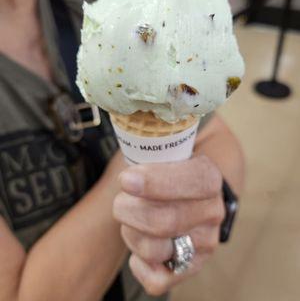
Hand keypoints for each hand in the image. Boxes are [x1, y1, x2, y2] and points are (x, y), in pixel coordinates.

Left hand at [113, 155, 224, 295]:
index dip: (154, 183)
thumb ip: (150, 147)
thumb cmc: (167, 167)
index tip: (126, 179)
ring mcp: (203, 242)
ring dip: (130, 233)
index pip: (191, 181)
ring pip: (154, 250)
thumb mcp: (164, 150)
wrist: (190, 189)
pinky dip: (138, 265)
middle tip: (119, 201)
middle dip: (129, 210)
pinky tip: (138, 245)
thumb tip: (127, 157)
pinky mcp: (191, 266)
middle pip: (164, 221)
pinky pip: (158, 281)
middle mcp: (212, 212)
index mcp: (209, 178)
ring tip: (131, 218)